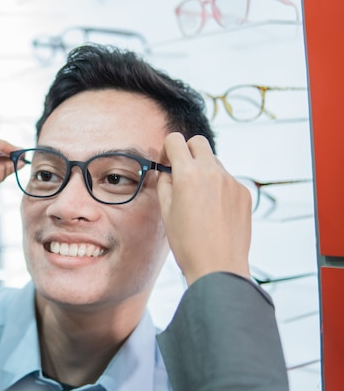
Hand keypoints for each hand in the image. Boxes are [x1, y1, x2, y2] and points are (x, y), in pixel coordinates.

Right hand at [156, 133, 251, 285]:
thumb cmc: (187, 243)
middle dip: (187, 152)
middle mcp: (212, 172)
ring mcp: (232, 182)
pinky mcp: (244, 193)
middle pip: (198, 143)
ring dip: (204, 171)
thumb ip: (164, 184)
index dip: (167, 149)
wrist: (218, 267)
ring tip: (198, 199)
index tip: (167, 162)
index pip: (176, 141)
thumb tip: (166, 171)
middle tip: (181, 172)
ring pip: (214, 162)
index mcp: (188, 175)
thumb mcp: (166, 211)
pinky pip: (228, 180)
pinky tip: (214, 211)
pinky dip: (218, 187)